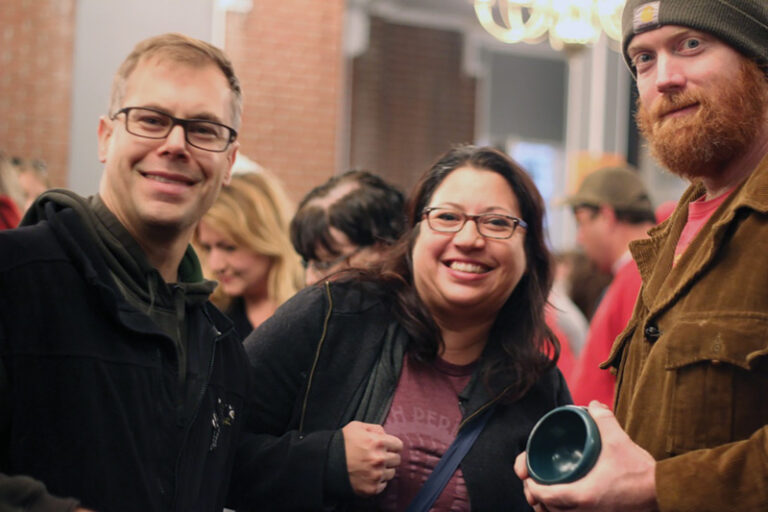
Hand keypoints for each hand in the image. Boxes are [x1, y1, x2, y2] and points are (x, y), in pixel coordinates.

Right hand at [342, 421, 402, 495]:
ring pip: (391, 473)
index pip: (399, 445)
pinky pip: (383, 485)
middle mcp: (379, 459)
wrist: (326, 462)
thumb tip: (386, 435)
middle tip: (378, 457)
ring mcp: (376, 475)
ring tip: (371, 466)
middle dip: (389, 457)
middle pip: (397, 459)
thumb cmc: (341, 443)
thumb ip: (375, 428)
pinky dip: (377, 481)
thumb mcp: (357, 427)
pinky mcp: (371, 488)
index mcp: (378, 442)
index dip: (392, 445)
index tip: (387, 447)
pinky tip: (368, 475)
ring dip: (384, 469)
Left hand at [514, 401, 658, 511]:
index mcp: (583, 496)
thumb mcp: (619, 441)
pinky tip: (559, 502)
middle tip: (532, 479)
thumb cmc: (640, 472)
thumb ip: (603, 420)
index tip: (527, 473)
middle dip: (535, 495)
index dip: (531, 485)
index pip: (544, 495)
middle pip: (546, 510)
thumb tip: (592, 405)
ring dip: (547, 506)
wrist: (664, 494)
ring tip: (542, 490)